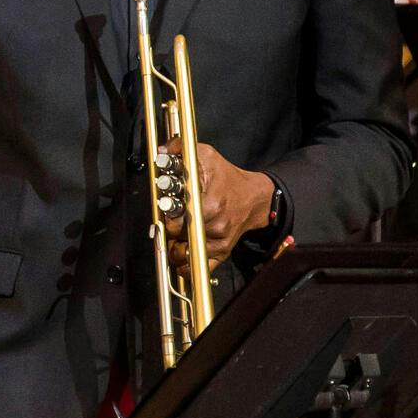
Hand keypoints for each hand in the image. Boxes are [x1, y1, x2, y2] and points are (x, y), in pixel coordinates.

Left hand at [162, 140, 274, 268]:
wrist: (254, 198)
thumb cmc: (227, 178)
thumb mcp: (207, 156)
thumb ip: (182, 150)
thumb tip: (164, 149)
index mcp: (209, 205)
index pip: (175, 219)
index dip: (167, 214)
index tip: (168, 206)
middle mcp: (214, 227)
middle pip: (177, 237)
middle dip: (168, 229)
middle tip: (169, 220)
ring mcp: (218, 243)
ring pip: (184, 255)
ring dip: (173, 248)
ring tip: (173, 235)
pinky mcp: (221, 253)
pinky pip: (198, 268)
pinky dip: (186, 266)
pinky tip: (181, 254)